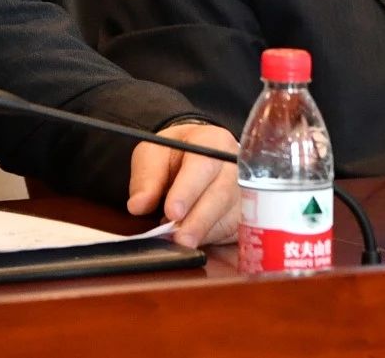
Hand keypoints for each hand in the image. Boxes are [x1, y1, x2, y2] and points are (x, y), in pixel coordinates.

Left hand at [127, 123, 238, 247]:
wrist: (197, 155)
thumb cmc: (175, 152)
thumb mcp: (154, 153)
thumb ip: (146, 177)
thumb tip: (138, 206)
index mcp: (213, 141)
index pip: (202, 166)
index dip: (187, 191)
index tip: (171, 212)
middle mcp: (236, 166)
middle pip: (221, 194)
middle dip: (198, 220)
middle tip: (179, 238)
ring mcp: (246, 191)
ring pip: (230, 216)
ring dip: (203, 232)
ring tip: (180, 241)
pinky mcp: (246, 214)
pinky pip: (233, 231)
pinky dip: (211, 239)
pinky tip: (194, 242)